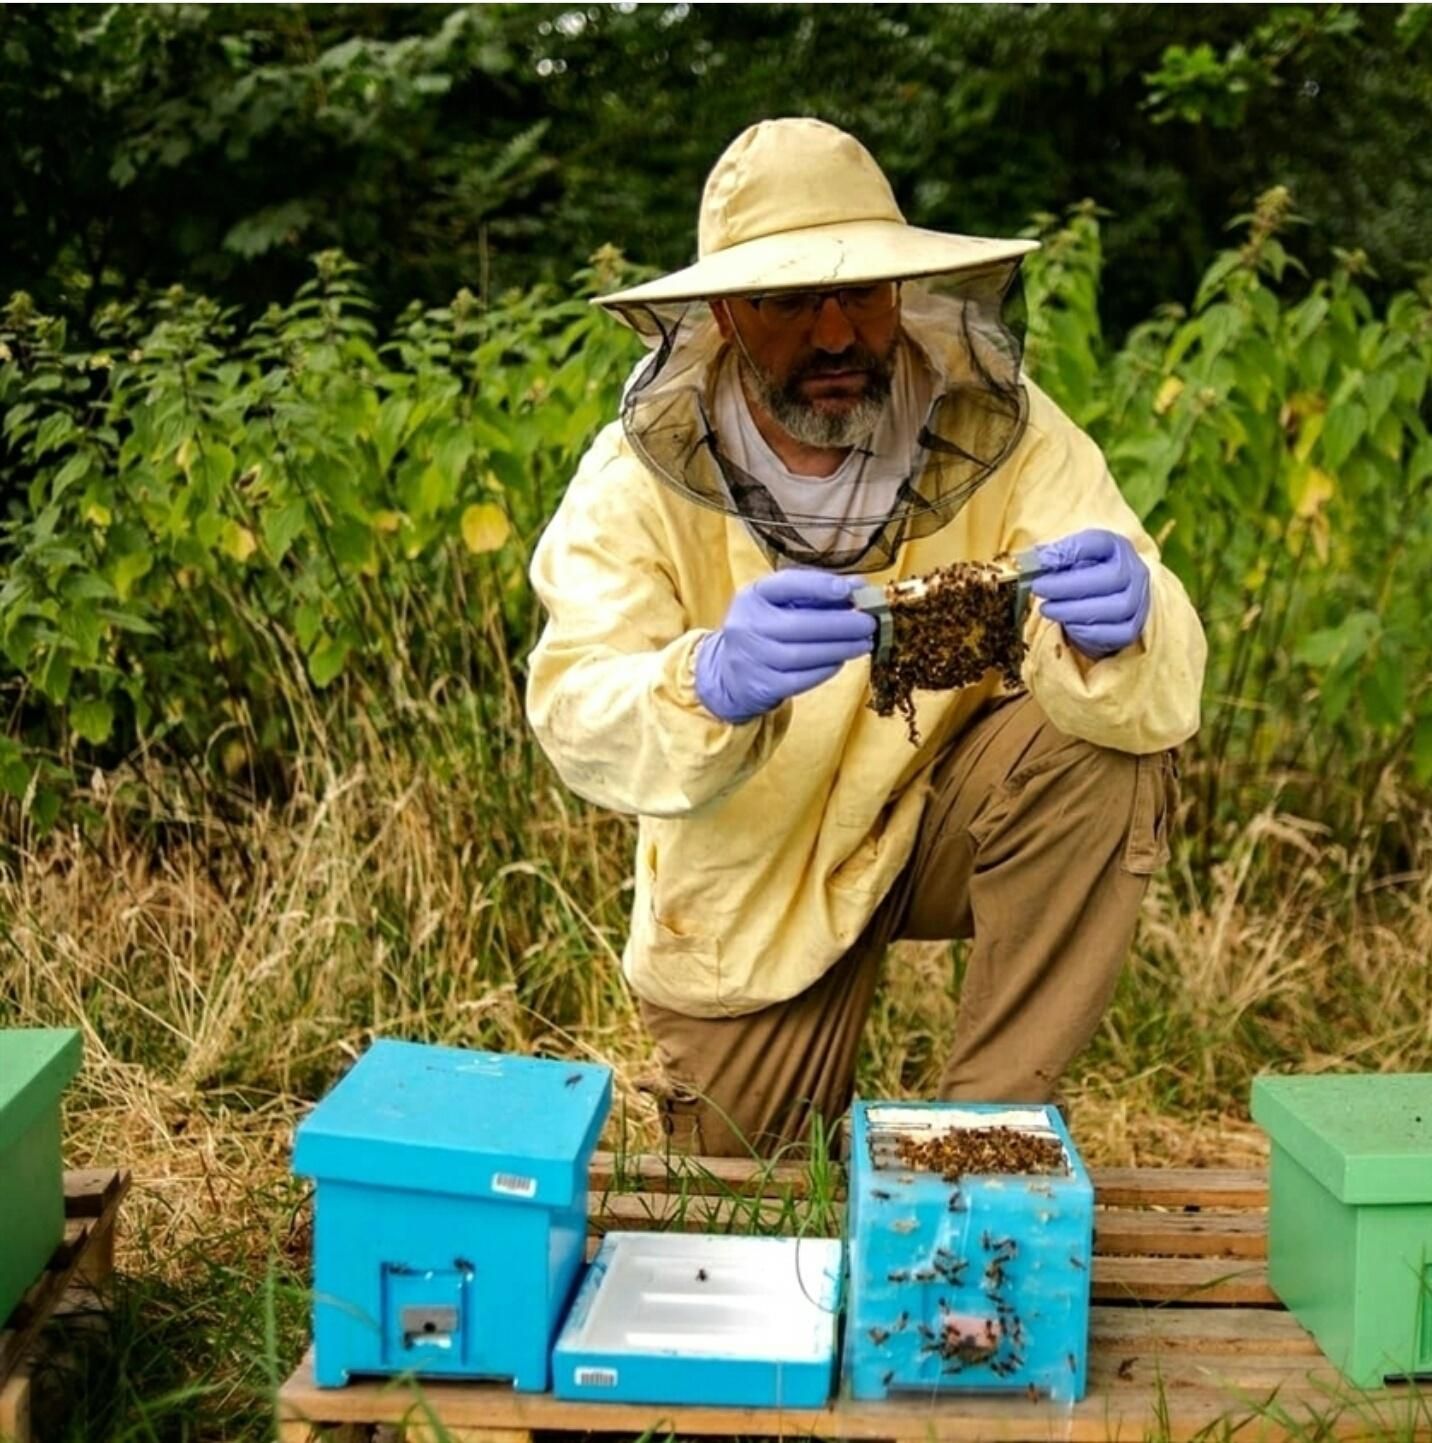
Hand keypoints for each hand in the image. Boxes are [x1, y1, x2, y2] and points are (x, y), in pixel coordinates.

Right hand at [694, 569, 875, 722]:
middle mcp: (748, 626)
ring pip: (804, 655)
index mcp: (753, 597)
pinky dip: (826, 669)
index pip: (786, 585)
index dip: (819, 585)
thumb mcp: (779, 604)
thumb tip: (860, 589)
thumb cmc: (764, 630)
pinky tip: (841, 660)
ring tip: (864, 643)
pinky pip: (802, 679)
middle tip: (869, 623)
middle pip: (800, 624)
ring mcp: (753, 658)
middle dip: (841, 624)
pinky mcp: (763, 685)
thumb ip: (815, 594)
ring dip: (840, 648)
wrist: (728, 673)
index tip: (850, 589)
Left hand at [1029, 529, 1150, 659]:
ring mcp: (1138, 601)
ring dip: (1075, 611)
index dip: (1070, 549)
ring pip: (1116, 608)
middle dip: (1069, 585)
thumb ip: (1053, 556)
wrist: (1103, 599)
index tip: (1043, 560)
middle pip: (1111, 577)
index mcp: (1116, 547)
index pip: (1100, 542)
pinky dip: (1089, 631)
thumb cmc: (1082, 574)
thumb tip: (1034, 561)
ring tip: (1048, 609)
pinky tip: (1067, 626)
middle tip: (1038, 588)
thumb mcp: (1069, 558)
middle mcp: (1134, 571)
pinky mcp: (1133, 627)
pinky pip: (1116, 633)